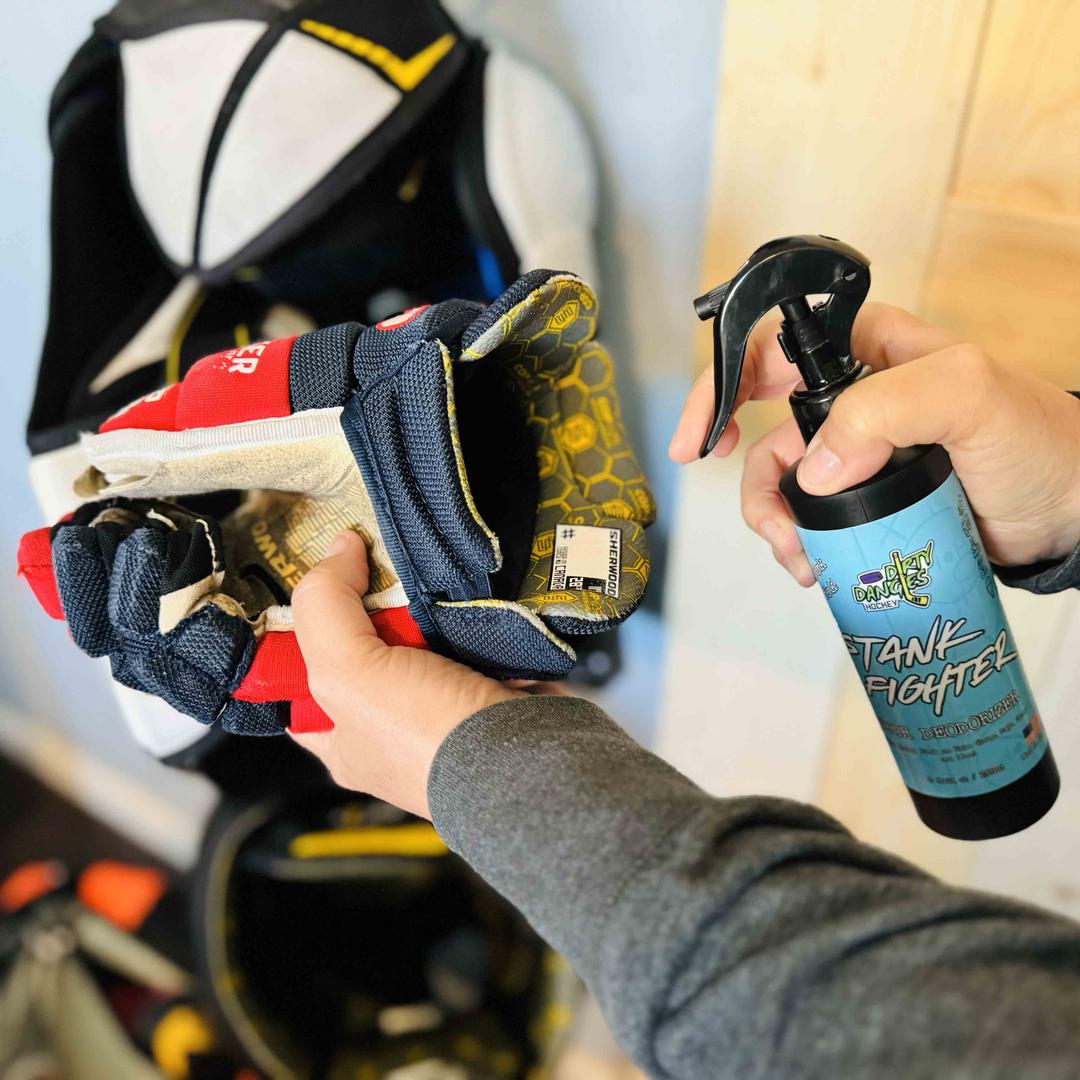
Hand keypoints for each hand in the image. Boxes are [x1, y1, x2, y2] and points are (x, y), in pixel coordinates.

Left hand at [288, 531, 522, 817]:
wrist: (527, 754)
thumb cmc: (429, 738)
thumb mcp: (348, 674)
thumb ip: (325, 607)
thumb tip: (340, 548)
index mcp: (341, 733)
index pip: (298, 676)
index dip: (295, 627)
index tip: (303, 575)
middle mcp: (387, 719)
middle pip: (361, 640)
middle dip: (365, 597)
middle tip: (365, 552)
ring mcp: (440, 695)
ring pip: (417, 628)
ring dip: (419, 595)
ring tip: (414, 555)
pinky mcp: (485, 674)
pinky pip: (466, 626)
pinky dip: (466, 603)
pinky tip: (459, 577)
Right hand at [670, 302, 1079, 582]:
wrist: (1073, 516)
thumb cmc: (1040, 443)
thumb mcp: (970, 397)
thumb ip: (888, 408)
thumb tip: (816, 468)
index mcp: (867, 348)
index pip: (774, 350)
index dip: (725, 385)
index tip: (707, 438)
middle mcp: (853, 395)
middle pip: (763, 425)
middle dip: (754, 480)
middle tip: (768, 524)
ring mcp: (856, 450)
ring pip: (781, 481)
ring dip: (776, 523)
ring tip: (802, 560)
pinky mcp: (864, 500)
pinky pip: (808, 518)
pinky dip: (799, 544)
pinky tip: (815, 566)